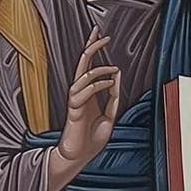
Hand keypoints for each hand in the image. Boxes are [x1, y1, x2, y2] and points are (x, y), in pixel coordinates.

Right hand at [54, 31, 119, 173]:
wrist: (78, 157)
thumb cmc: (91, 139)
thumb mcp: (109, 117)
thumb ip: (112, 99)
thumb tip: (116, 80)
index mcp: (88, 93)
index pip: (89, 65)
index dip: (93, 48)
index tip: (100, 34)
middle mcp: (80, 93)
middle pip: (82, 63)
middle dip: (91, 47)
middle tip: (99, 33)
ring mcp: (75, 101)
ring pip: (82, 76)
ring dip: (98, 70)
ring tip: (113, 68)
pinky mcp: (74, 110)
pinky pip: (83, 93)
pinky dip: (97, 86)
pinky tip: (108, 83)